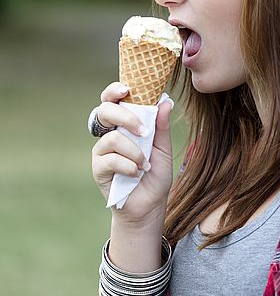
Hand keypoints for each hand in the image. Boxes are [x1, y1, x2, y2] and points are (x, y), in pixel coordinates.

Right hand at [91, 82, 173, 223]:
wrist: (150, 206)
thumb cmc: (155, 175)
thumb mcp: (163, 149)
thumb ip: (161, 126)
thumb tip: (166, 101)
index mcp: (125, 124)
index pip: (113, 100)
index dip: (114, 91)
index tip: (127, 89)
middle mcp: (110, 133)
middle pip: (104, 111)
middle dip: (125, 117)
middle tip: (143, 130)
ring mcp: (102, 151)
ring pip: (111, 138)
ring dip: (133, 151)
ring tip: (144, 163)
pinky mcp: (99, 168)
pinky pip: (110, 159)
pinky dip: (128, 165)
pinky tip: (136, 173)